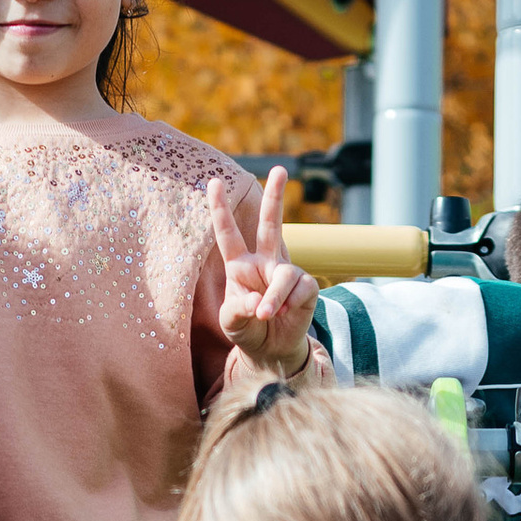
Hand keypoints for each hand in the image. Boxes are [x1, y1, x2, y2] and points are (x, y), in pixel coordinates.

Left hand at [209, 167, 318, 372]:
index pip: (228, 234)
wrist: (272, 351)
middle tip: (280, 169)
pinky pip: (298, 288)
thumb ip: (238, 311)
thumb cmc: (248, 331)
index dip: (220, 209)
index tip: (214, 182)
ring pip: (283, 274)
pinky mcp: (306, 286)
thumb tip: (259, 301)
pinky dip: (288, 304)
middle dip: (275, 196)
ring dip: (274, 298)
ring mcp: (286, 272)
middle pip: (271, 224)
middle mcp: (264, 263)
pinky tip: (285, 314)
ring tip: (267, 316)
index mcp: (240, 266)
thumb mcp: (232, 324)